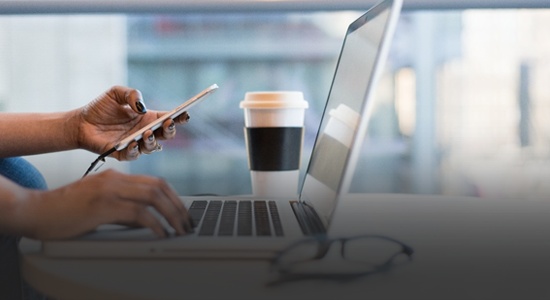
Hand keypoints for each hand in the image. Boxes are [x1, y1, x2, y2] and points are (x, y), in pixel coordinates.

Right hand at [18, 169, 191, 239]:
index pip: (155, 182)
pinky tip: (160, 233)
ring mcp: (109, 190)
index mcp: (115, 177)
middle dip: (178, 206)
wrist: (35, 210)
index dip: (174, 197)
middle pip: (159, 187)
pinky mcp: (102, 206)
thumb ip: (123, 209)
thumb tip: (147, 221)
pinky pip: (137, 213)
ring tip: (179, 229)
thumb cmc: (65, 210)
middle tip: (187, 223)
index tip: (183, 212)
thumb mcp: (99, 205)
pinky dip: (154, 224)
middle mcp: (115, 179)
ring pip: (153, 197)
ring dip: (171, 214)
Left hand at [74, 86, 189, 160]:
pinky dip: (135, 150)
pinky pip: (133, 155)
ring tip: (147, 133)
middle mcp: (145, 132)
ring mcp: (135, 144)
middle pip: (165, 135)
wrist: (80, 122)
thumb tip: (142, 107)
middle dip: (170, 130)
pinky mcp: (122, 154)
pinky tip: (133, 143)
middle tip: (167, 123)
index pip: (168, 118)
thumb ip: (131, 94)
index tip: (184, 114)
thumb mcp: (116, 93)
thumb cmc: (100, 108)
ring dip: (153, 141)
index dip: (179, 117)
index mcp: (147, 118)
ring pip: (152, 147)